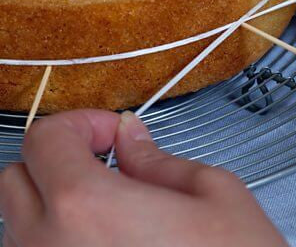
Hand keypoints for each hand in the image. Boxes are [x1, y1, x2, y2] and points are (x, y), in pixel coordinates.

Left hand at [0, 110, 286, 246]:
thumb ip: (157, 159)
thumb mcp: (212, 194)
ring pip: (19, 222)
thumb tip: (131, 136)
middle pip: (17, 178)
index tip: (110, 132)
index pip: (44, 139)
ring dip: (55, 199)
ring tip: (108, 201)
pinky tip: (104, 238)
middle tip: (104, 159)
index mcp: (91, 210)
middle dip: (59, 157)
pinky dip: (58, 236)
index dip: (79, 123)